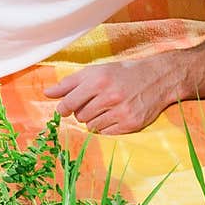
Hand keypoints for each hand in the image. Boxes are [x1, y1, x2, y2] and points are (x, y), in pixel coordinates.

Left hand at [44, 57, 174, 134]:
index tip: (64, 109)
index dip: (63, 108)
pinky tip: (114, 115)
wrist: (157, 78)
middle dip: (82, 111)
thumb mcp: (95, 71)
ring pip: (92, 126)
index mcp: (98, 81)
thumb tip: (47, 93)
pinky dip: (106, 127)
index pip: (69, 102)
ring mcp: (121, 111)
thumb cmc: (122, 74)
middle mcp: (109, 96)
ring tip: (106, 108)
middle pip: (80, 116)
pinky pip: (106, 133)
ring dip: (94, 120)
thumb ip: (69, 83)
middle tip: (94, 103)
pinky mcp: (131, 124)